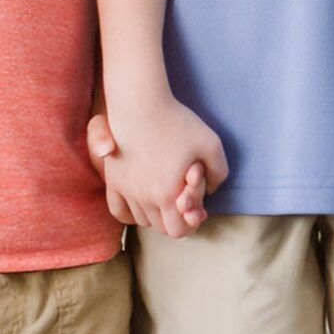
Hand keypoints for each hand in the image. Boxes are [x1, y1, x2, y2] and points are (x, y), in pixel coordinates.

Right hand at [88, 97, 224, 235]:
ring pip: (142, 220)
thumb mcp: (212, 144)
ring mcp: (126, 190)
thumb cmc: (178, 121)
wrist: (140, 103)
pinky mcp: (113, 180)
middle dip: (175, 218)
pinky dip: (131, 212)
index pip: (178, 230)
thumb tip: (212, 190)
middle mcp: (144, 197)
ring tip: (164, 192)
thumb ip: (219, 173)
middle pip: (161, 227)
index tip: (196, 207)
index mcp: (168, 194)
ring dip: (155, 214)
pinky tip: (142, 200)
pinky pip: (118, 211)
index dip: (190, 222)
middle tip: (182, 197)